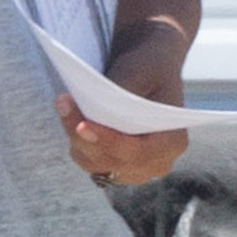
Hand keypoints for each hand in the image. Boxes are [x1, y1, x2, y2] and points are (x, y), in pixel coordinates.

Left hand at [58, 25, 188, 186]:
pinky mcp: (116, 165)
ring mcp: (136, 168)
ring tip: (64, 105)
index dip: (109, 142)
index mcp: (173, 141)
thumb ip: (120, 93)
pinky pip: (89, 161)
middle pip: (113, 162)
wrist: (147, 70)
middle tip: (63, 103)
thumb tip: (92, 114)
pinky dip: (78, 141)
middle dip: (83, 136)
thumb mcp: (140, 72)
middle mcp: (157, 162)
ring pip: (96, 164)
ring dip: (76, 137)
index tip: (82, 125)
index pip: (139, 152)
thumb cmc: (149, 68)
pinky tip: (70, 116)